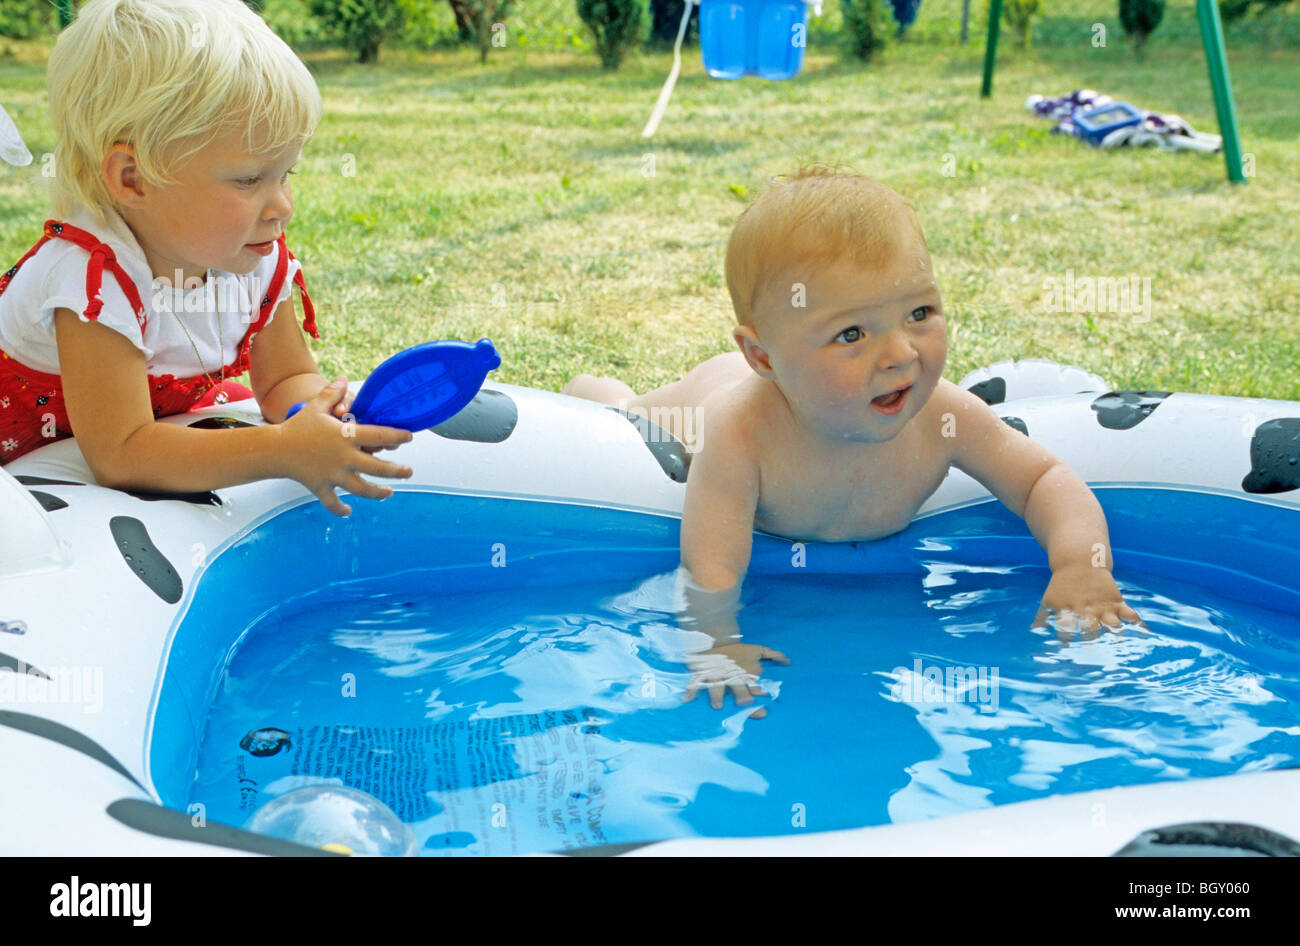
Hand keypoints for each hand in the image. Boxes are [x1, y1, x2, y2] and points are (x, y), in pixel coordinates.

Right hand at [278, 377, 413, 516]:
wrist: (275, 448)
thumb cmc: (298, 426)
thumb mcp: (316, 407)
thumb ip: (332, 394)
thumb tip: (343, 379)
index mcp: (345, 437)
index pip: (378, 436)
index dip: (396, 436)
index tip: (409, 437)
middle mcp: (343, 457)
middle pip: (377, 468)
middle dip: (397, 471)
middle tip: (409, 471)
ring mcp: (333, 475)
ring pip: (362, 488)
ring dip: (378, 493)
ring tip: (389, 492)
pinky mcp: (320, 487)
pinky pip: (333, 503)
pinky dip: (340, 509)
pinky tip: (349, 511)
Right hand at [683, 643, 788, 718]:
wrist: (715, 637)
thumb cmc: (738, 650)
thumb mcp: (757, 650)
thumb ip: (772, 655)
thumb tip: (788, 661)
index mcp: (745, 672)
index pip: (754, 686)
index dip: (758, 694)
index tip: (763, 705)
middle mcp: (731, 674)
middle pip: (737, 685)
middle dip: (741, 693)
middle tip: (744, 702)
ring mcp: (715, 673)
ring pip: (716, 684)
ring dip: (717, 694)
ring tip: (718, 705)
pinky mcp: (701, 672)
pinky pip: (694, 681)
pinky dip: (690, 690)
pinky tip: (687, 699)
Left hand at [1034, 563, 1146, 642]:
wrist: (1079, 562)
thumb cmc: (1062, 585)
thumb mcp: (1050, 599)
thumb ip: (1043, 616)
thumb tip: (1035, 631)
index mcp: (1068, 611)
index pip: (1065, 629)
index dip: (1065, 639)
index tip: (1066, 652)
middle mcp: (1086, 611)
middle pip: (1090, 629)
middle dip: (1091, 640)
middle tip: (1093, 652)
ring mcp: (1103, 607)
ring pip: (1112, 623)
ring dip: (1116, 633)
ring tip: (1120, 642)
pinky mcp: (1117, 602)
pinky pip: (1130, 614)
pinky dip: (1137, 623)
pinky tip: (1145, 633)